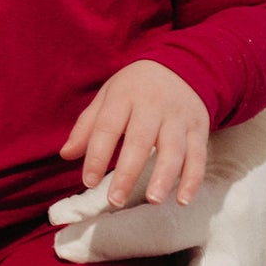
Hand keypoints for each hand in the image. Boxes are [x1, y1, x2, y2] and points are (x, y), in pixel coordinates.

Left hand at [62, 60, 208, 208]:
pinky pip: (198, 155)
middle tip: (115, 200)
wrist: (182, 65)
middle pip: (140, 140)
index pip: (108, 127)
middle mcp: (153, 106)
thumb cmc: (136, 87)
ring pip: (173, 149)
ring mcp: (179, 118)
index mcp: (125, 97)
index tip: (89, 182)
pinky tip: (183, 200)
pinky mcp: (199, 128)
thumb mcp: (108, 96)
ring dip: (164, 177)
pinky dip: (192, 179)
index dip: (97, 156)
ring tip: (153, 200)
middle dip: (127, 173)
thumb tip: (66, 155)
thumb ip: (87, 125)